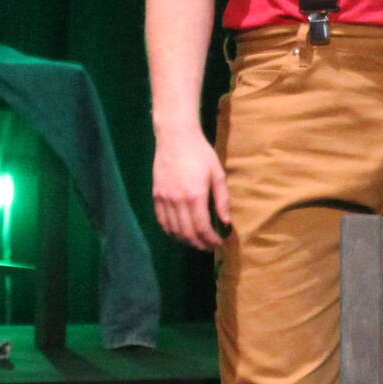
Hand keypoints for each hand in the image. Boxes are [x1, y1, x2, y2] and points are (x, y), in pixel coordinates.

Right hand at [153, 126, 231, 250]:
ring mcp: (164, 199)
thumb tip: (226, 222)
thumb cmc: (200, 153)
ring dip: (185, 240)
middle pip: (187, 233)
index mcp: (195, 196)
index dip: (210, 240)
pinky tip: (179, 233)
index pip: (202, 228)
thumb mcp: (217, 174)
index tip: (218, 243)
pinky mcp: (156, 195)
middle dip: (199, 244)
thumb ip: (222, 200)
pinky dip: (170, 231)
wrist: (175, 137)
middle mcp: (177, 201)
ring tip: (196, 242)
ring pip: (173, 230)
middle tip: (209, 246)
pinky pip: (161, 220)